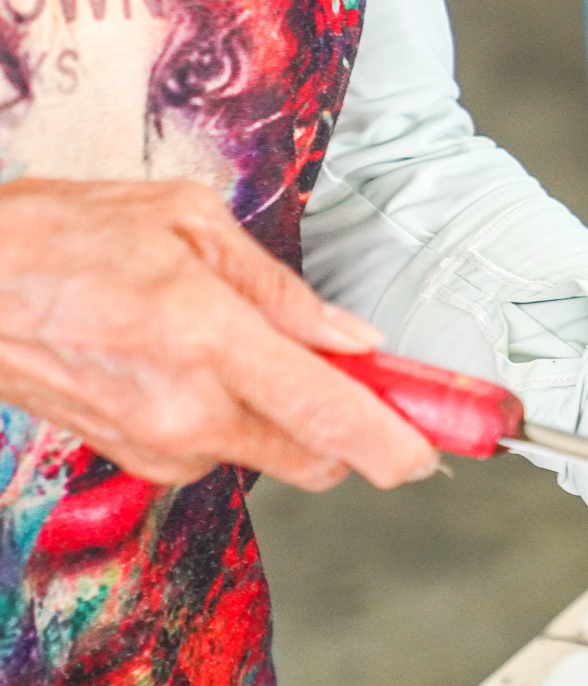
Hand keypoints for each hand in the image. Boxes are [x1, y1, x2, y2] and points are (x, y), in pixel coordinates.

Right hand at [0, 178, 437, 490]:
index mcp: (213, 343)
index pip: (335, 421)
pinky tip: (182, 365)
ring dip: (279, 417)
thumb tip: (354, 341)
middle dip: (346, 428)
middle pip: (320, 459)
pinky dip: (227, 419)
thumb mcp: (185, 223)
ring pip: (270, 455)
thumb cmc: (58, 237)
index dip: (399, 445)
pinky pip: (217, 452)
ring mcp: (161, 447)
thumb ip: (283, 292)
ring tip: (227, 344)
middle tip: (346, 376)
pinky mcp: (136, 462)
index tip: (431, 448)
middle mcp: (192, 411)